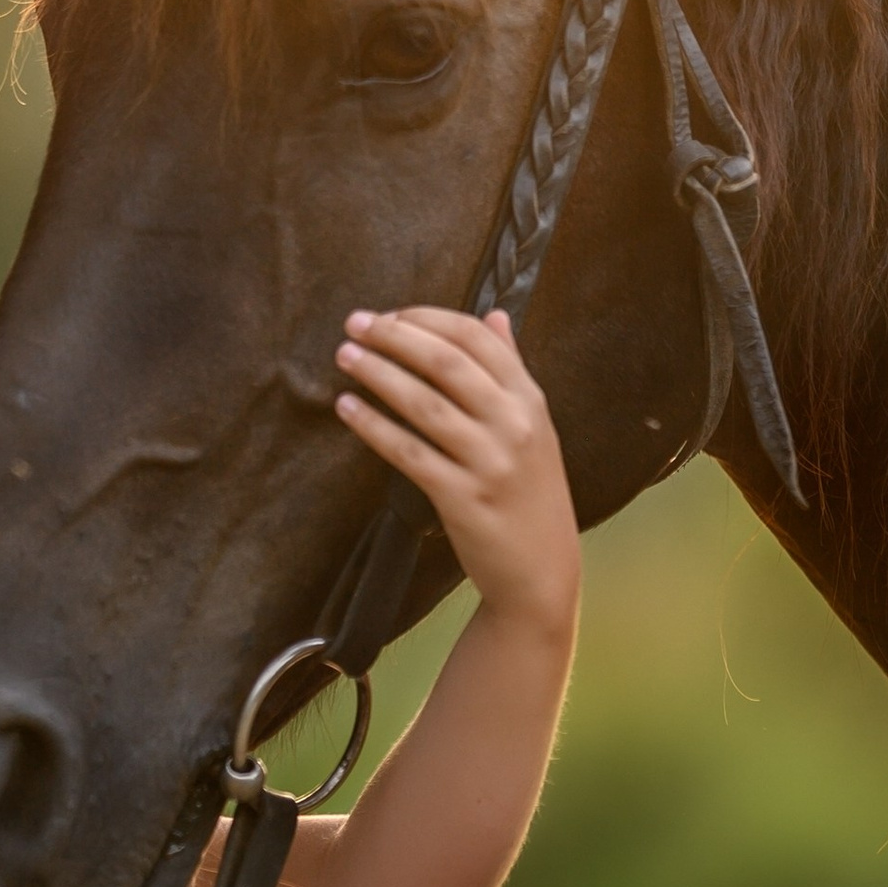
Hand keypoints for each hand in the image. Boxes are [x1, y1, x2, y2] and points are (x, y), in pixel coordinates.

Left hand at [334, 306, 580, 638]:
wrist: (542, 572)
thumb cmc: (530, 494)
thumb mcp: (535, 427)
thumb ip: (512, 370)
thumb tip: (497, 315)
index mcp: (530, 400)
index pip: (476, 338)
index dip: (427, 318)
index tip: (389, 314)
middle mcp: (514, 425)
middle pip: (446, 361)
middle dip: (394, 336)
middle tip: (354, 322)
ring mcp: (490, 462)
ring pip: (424, 402)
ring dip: (378, 373)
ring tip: (345, 356)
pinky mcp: (462, 498)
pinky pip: (408, 453)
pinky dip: (374, 426)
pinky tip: (347, 408)